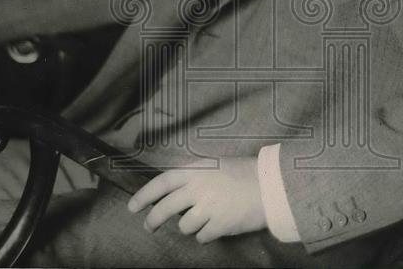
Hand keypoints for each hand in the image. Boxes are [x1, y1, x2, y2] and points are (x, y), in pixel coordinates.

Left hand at [127, 157, 266, 242]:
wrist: (270, 185)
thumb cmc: (242, 173)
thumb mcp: (214, 165)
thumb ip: (192, 177)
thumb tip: (171, 194)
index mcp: (195, 170)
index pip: (161, 183)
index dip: (144, 195)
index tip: (133, 207)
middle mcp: (197, 188)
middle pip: (165, 208)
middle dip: (153, 220)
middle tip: (149, 226)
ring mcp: (207, 208)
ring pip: (183, 226)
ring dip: (189, 226)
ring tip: (203, 218)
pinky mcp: (218, 225)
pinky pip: (201, 236)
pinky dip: (205, 234)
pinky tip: (215, 226)